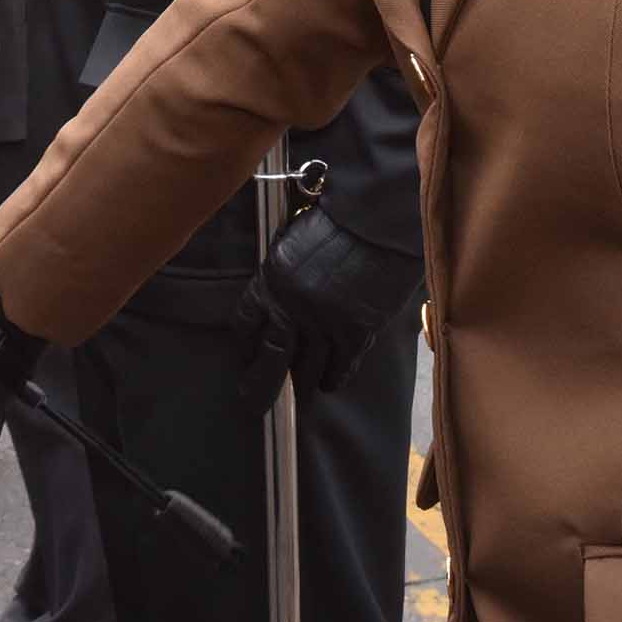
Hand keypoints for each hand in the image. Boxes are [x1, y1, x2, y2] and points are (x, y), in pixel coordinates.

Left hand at [238, 200, 422, 398]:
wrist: (378, 219)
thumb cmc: (340, 223)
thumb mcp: (295, 242)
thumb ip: (284, 274)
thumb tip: (281, 299)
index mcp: (271, 278)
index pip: (244, 323)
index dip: (244, 346)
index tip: (246, 357)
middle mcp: (291, 305)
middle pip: (269, 359)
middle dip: (260, 385)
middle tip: (256, 402)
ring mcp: (322, 321)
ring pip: (304, 370)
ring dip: (302, 383)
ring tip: (301, 389)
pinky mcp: (354, 332)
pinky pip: (339, 369)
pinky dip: (334, 378)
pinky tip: (331, 381)